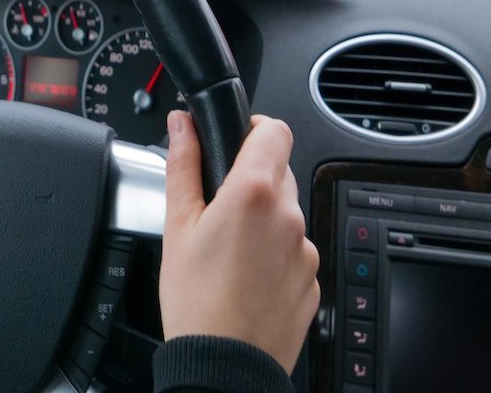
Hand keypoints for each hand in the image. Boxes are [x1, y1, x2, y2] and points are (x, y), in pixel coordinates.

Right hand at [159, 111, 318, 371]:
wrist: (224, 366)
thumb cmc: (196, 301)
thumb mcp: (177, 225)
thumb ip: (183, 165)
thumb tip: (182, 124)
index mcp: (253, 192)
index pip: (274, 129)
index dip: (253, 128)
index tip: (235, 141)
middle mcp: (289, 216)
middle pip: (278, 171)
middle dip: (250, 180)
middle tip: (217, 209)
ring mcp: (306, 249)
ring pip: (286, 213)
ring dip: (263, 219)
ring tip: (228, 252)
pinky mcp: (313, 279)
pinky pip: (295, 250)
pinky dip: (274, 254)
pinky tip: (246, 277)